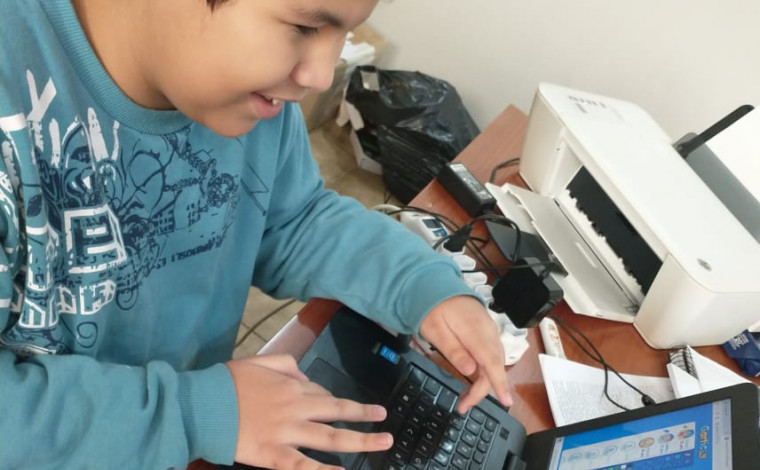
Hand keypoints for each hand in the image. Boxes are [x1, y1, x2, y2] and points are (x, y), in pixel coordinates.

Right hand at [226, 354, 392, 469]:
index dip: (331, 401)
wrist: (202, 406)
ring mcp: (287, 433)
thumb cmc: (228, 383)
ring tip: (383, 441)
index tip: (337, 408)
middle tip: (384, 418)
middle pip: (338, 412)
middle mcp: (296, 409)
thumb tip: (304, 377)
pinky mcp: (274, 455)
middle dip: (364, 415)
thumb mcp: (260, 361)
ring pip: (331, 438)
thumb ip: (287, 365)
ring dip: (361, 440)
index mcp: (292, 386)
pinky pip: (303, 466)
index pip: (322, 394)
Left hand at [419, 296, 511, 413]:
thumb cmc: (435, 308)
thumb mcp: (435, 330)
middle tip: (462, 406)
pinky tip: (474, 380)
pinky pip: (491, 355)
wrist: (439, 286)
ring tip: (465, 398)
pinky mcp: (487, 332)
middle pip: (493, 367)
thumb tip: (470, 370)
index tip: (506, 402)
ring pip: (493, 363)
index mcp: (476, 332)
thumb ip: (453, 350)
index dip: (499, 384)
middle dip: (481, 391)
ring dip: (483, 383)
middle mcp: (488, 332)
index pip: (491, 362)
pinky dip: (485, 371)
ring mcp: (490, 332)